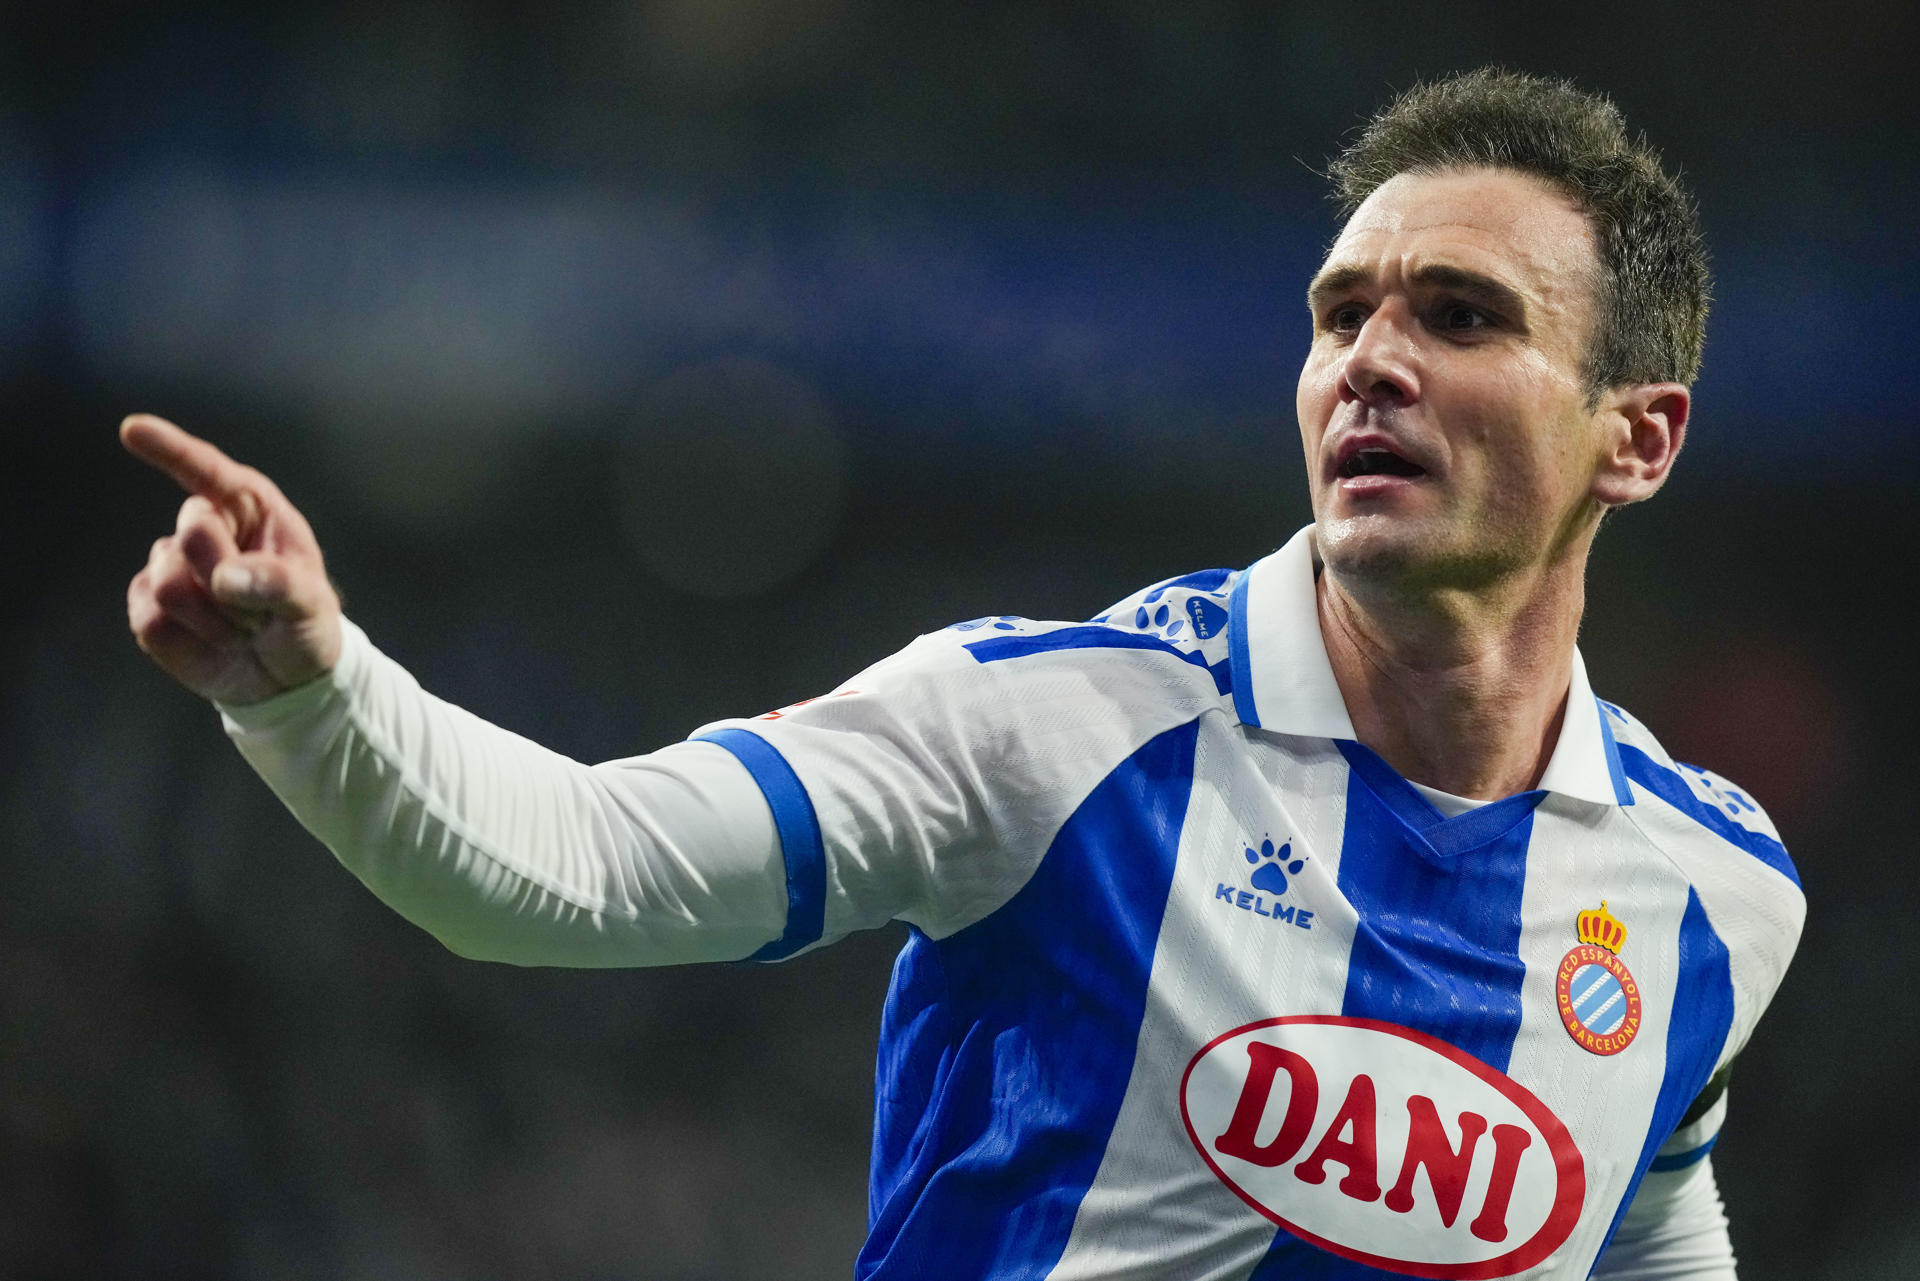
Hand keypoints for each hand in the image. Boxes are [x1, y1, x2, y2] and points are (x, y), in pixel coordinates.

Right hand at [122, 414, 343, 705]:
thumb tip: (222, 577)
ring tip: (243, 628)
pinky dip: (191, 644)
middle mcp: (206, 529)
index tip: (132, 428)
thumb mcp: (311, 604)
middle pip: (193, 536)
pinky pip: (151, 621)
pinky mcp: (147, 607)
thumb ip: (278, 584)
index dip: (170, 450)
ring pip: (169, 587)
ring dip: (217, 622)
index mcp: (250, 509)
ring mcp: (170, 567)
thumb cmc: (304, 623)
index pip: (206, 472)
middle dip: (230, 584)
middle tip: (262, 612)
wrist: (286, 675)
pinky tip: (213, 643)